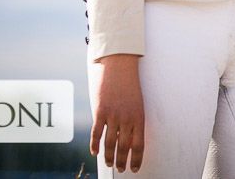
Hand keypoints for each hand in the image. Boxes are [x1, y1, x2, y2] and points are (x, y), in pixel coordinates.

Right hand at [90, 53, 144, 172]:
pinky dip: (94, 145)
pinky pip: (96, 133)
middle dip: (122, 161)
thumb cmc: (130, 84)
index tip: (135, 168)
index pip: (139, 144)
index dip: (137, 159)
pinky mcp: (100, 111)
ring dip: (109, 156)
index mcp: (139, 117)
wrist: (119, 65)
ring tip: (110, 164)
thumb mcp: (138, 103)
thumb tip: (131, 139)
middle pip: (124, 147)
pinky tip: (95, 153)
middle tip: (120, 169)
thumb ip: (134, 120)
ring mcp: (113, 115)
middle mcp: (127, 118)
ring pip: (110, 143)